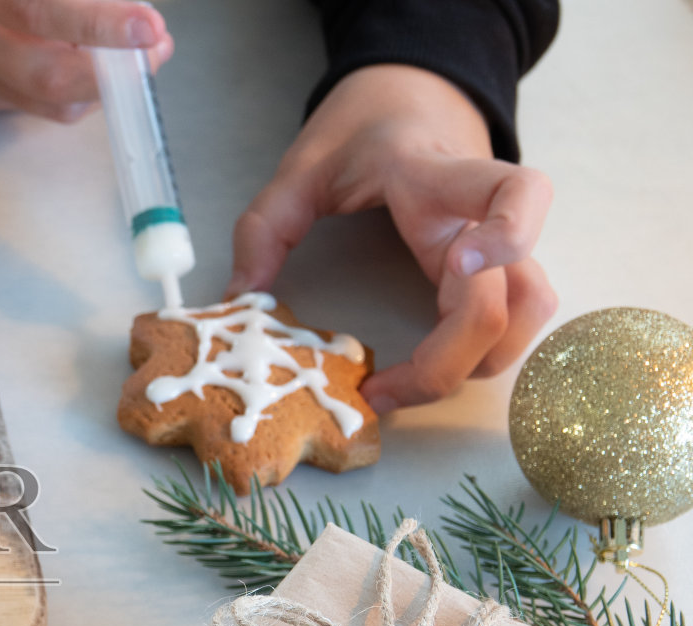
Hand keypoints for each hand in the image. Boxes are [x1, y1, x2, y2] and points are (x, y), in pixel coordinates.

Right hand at [0, 0, 172, 122]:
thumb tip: (137, 16)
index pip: (39, 11)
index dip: (98, 24)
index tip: (148, 25)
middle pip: (46, 74)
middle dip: (111, 71)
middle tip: (156, 50)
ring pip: (52, 101)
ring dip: (106, 83)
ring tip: (139, 53)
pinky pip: (47, 106)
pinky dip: (84, 88)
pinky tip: (98, 64)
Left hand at [229, 64, 557, 413]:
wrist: (414, 91)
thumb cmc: (364, 127)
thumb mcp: (301, 166)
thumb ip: (264, 230)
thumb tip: (240, 300)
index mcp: (437, 178)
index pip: (515, 193)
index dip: (508, 237)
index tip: (459, 268)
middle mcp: (482, 215)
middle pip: (511, 299)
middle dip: (449, 363)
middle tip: (378, 390)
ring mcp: (501, 240)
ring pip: (529, 314)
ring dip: (478, 363)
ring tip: (407, 383)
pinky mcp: (500, 262)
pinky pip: (518, 315)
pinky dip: (486, 351)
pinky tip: (431, 365)